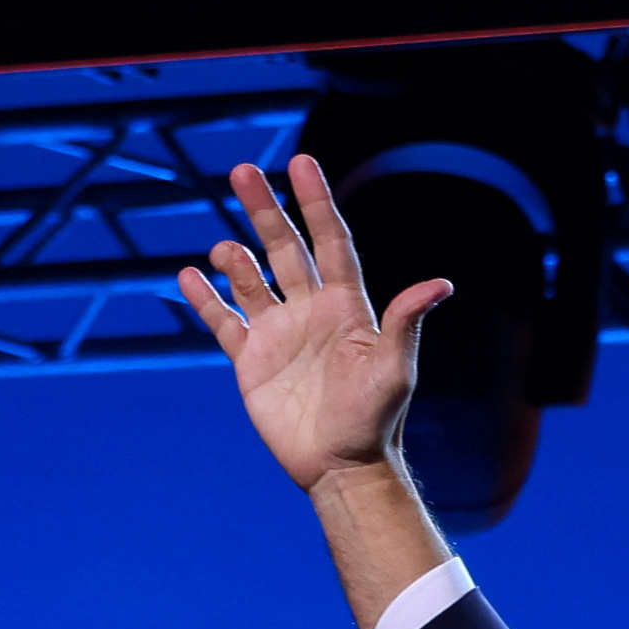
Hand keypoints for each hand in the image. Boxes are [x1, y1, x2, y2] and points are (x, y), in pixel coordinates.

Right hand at [176, 156, 451, 496]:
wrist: (342, 465)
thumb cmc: (376, 419)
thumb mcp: (395, 369)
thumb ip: (406, 323)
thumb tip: (440, 284)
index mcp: (347, 308)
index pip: (331, 242)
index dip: (316, 203)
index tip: (301, 163)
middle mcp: (312, 313)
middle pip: (284, 248)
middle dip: (265, 210)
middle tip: (243, 170)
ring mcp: (279, 333)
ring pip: (250, 279)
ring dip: (235, 258)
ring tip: (226, 251)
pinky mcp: (251, 359)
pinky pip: (223, 320)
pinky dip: (204, 298)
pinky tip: (188, 276)